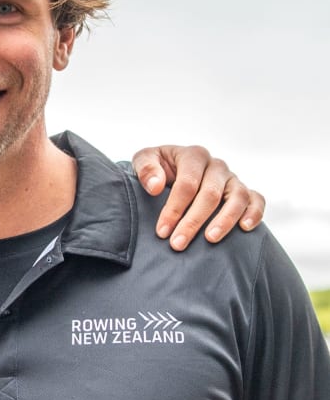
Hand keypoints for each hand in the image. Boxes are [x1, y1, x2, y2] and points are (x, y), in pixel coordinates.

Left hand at [132, 145, 264, 251]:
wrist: (173, 170)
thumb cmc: (158, 168)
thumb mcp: (144, 161)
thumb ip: (146, 169)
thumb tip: (156, 186)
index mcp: (193, 156)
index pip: (187, 183)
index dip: (174, 208)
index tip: (162, 231)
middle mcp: (216, 166)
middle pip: (210, 194)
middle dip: (193, 221)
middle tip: (178, 244)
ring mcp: (233, 179)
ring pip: (237, 197)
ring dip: (224, 220)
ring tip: (210, 239)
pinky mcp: (245, 191)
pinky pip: (257, 200)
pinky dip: (254, 213)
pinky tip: (244, 228)